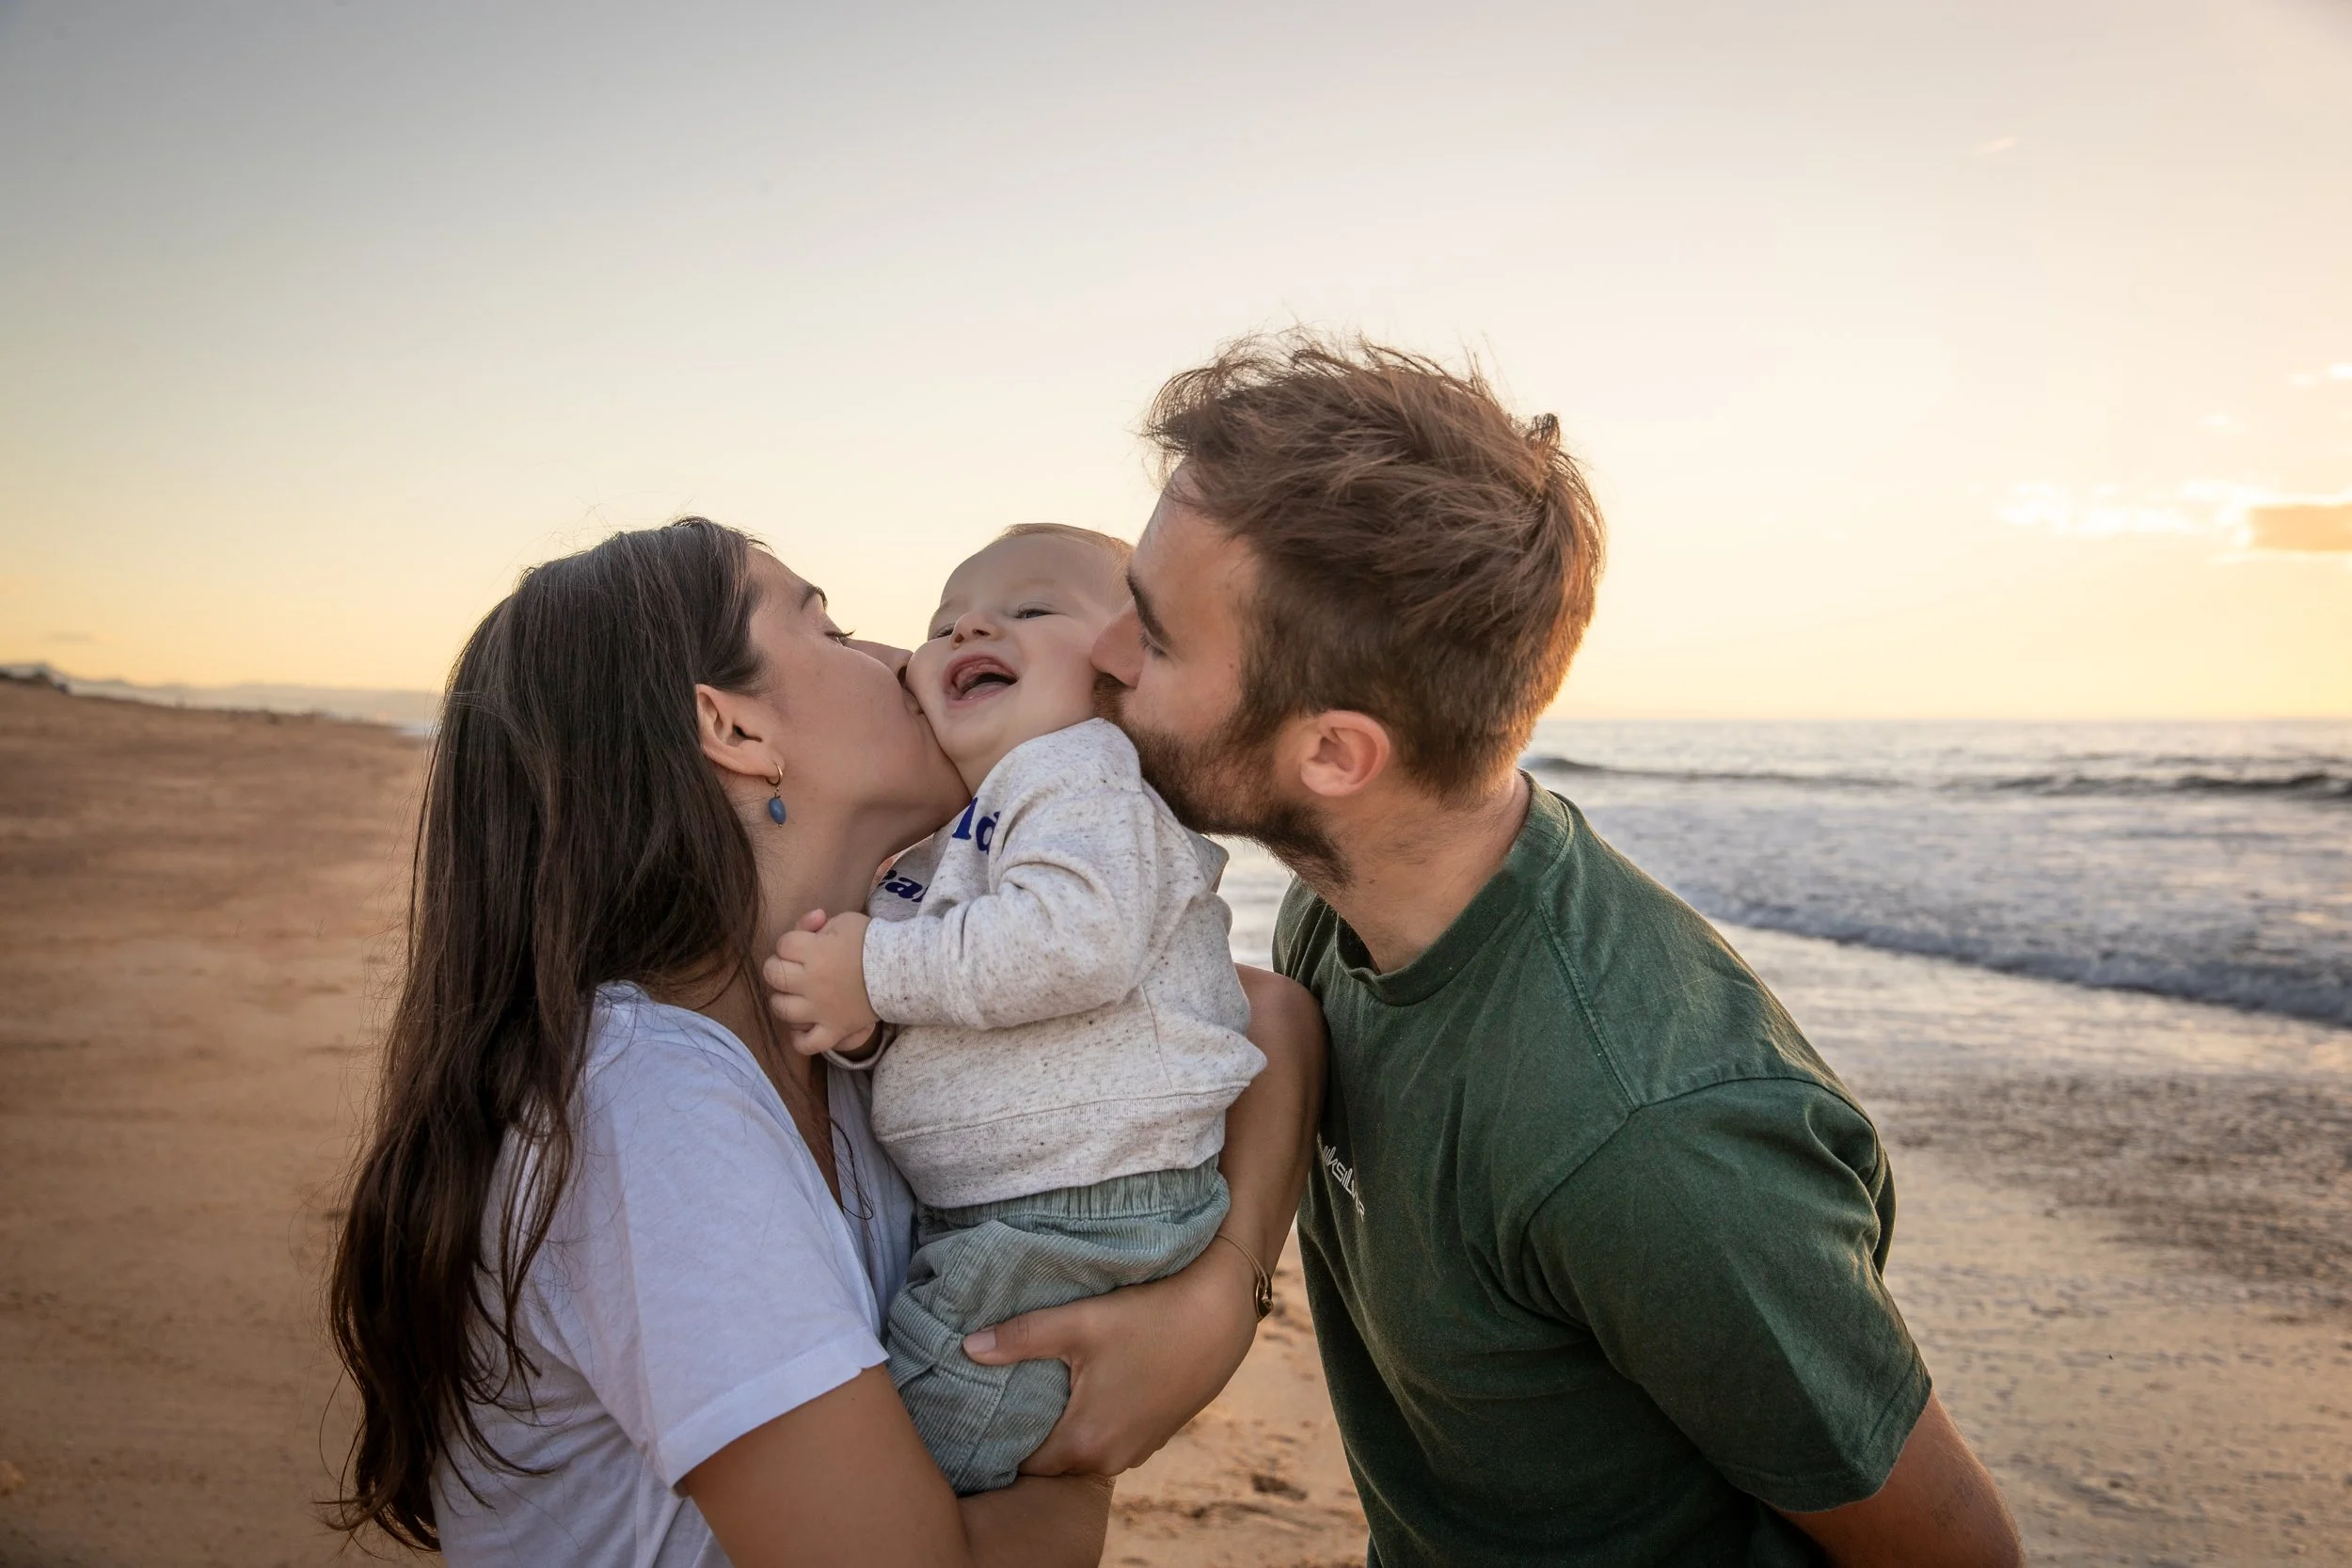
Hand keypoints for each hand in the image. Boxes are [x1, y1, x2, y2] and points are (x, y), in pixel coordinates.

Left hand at [764, 909, 878, 1055]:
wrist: (903, 970)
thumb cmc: (872, 941)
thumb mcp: (843, 921)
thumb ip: (817, 924)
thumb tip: (809, 923)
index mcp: (814, 953)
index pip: (782, 945)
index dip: (790, 942)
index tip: (804, 944)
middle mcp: (811, 982)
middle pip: (773, 975)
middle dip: (779, 966)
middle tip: (794, 966)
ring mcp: (820, 1010)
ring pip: (781, 1009)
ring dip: (783, 999)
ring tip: (794, 994)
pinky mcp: (833, 1030)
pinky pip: (806, 1044)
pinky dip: (799, 1039)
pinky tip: (803, 1027)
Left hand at [961, 1234, 1258, 1475]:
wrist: (1222, 1314)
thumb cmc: (1151, 1316)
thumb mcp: (1081, 1321)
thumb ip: (1021, 1338)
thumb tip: (968, 1348)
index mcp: (1085, 1442)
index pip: (1022, 1464)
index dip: (999, 1439)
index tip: (983, 1412)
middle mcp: (1111, 1459)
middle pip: (1051, 1462)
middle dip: (1030, 1435)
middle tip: (1005, 1398)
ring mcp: (1139, 1450)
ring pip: (1083, 1451)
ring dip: (1066, 1430)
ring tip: (1044, 1392)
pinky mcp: (1157, 1434)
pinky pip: (1110, 1440)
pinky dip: (1095, 1423)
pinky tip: (1089, 1389)